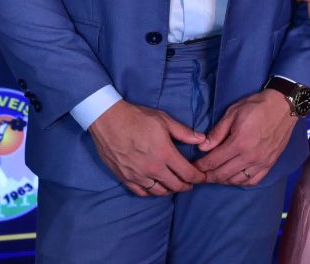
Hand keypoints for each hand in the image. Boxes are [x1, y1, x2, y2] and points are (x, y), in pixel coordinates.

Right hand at [88, 100, 207, 196]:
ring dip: (170, 190)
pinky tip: (156, 188)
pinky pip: (142, 192)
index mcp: (165, 154)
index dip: (198, 177)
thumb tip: (202, 139)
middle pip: (175, 186)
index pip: (187, 173)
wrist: (107, 120)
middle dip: (186, 186)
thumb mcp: (164, 120)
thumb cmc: (137, 117)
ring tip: (175, 185)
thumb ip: (184, 132)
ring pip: (160, 192)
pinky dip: (152, 192)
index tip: (202, 177)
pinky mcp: (125, 178)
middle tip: (190, 183)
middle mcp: (153, 168)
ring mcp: (138, 175)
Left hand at [194, 90, 296, 186]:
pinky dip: (240, 182)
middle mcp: (250, 156)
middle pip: (223, 174)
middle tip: (199, 176)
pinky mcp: (270, 164)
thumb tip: (202, 147)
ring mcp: (261, 162)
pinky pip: (253, 181)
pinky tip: (233, 178)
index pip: (214, 161)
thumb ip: (217, 132)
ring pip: (237, 180)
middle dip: (208, 177)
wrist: (283, 106)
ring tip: (214, 176)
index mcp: (239, 142)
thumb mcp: (233, 113)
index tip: (192, 168)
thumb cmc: (256, 106)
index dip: (200, 167)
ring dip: (223, 180)